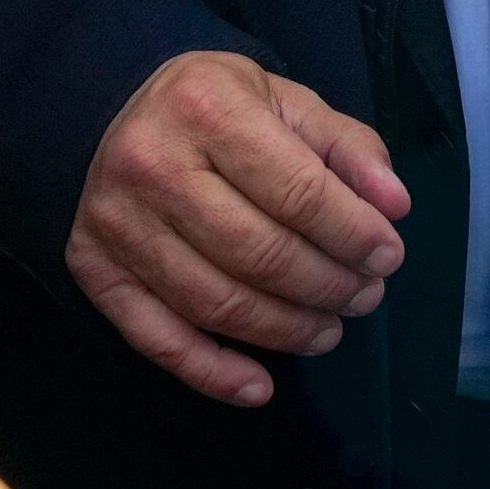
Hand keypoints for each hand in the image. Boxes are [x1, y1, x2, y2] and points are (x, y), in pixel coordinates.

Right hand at [65, 48, 410, 406]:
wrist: (109, 113)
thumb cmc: (215, 109)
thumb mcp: (286, 102)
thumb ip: (346, 148)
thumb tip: (394, 206)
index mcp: (207, 109)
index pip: (296, 191)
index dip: (352, 233)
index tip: (388, 255)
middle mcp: (152, 165)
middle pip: (258, 253)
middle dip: (327, 285)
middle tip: (365, 296)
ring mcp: (117, 224)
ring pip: (216, 302)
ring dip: (285, 330)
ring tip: (329, 330)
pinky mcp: (95, 270)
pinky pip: (157, 339)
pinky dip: (212, 373)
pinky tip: (260, 386)